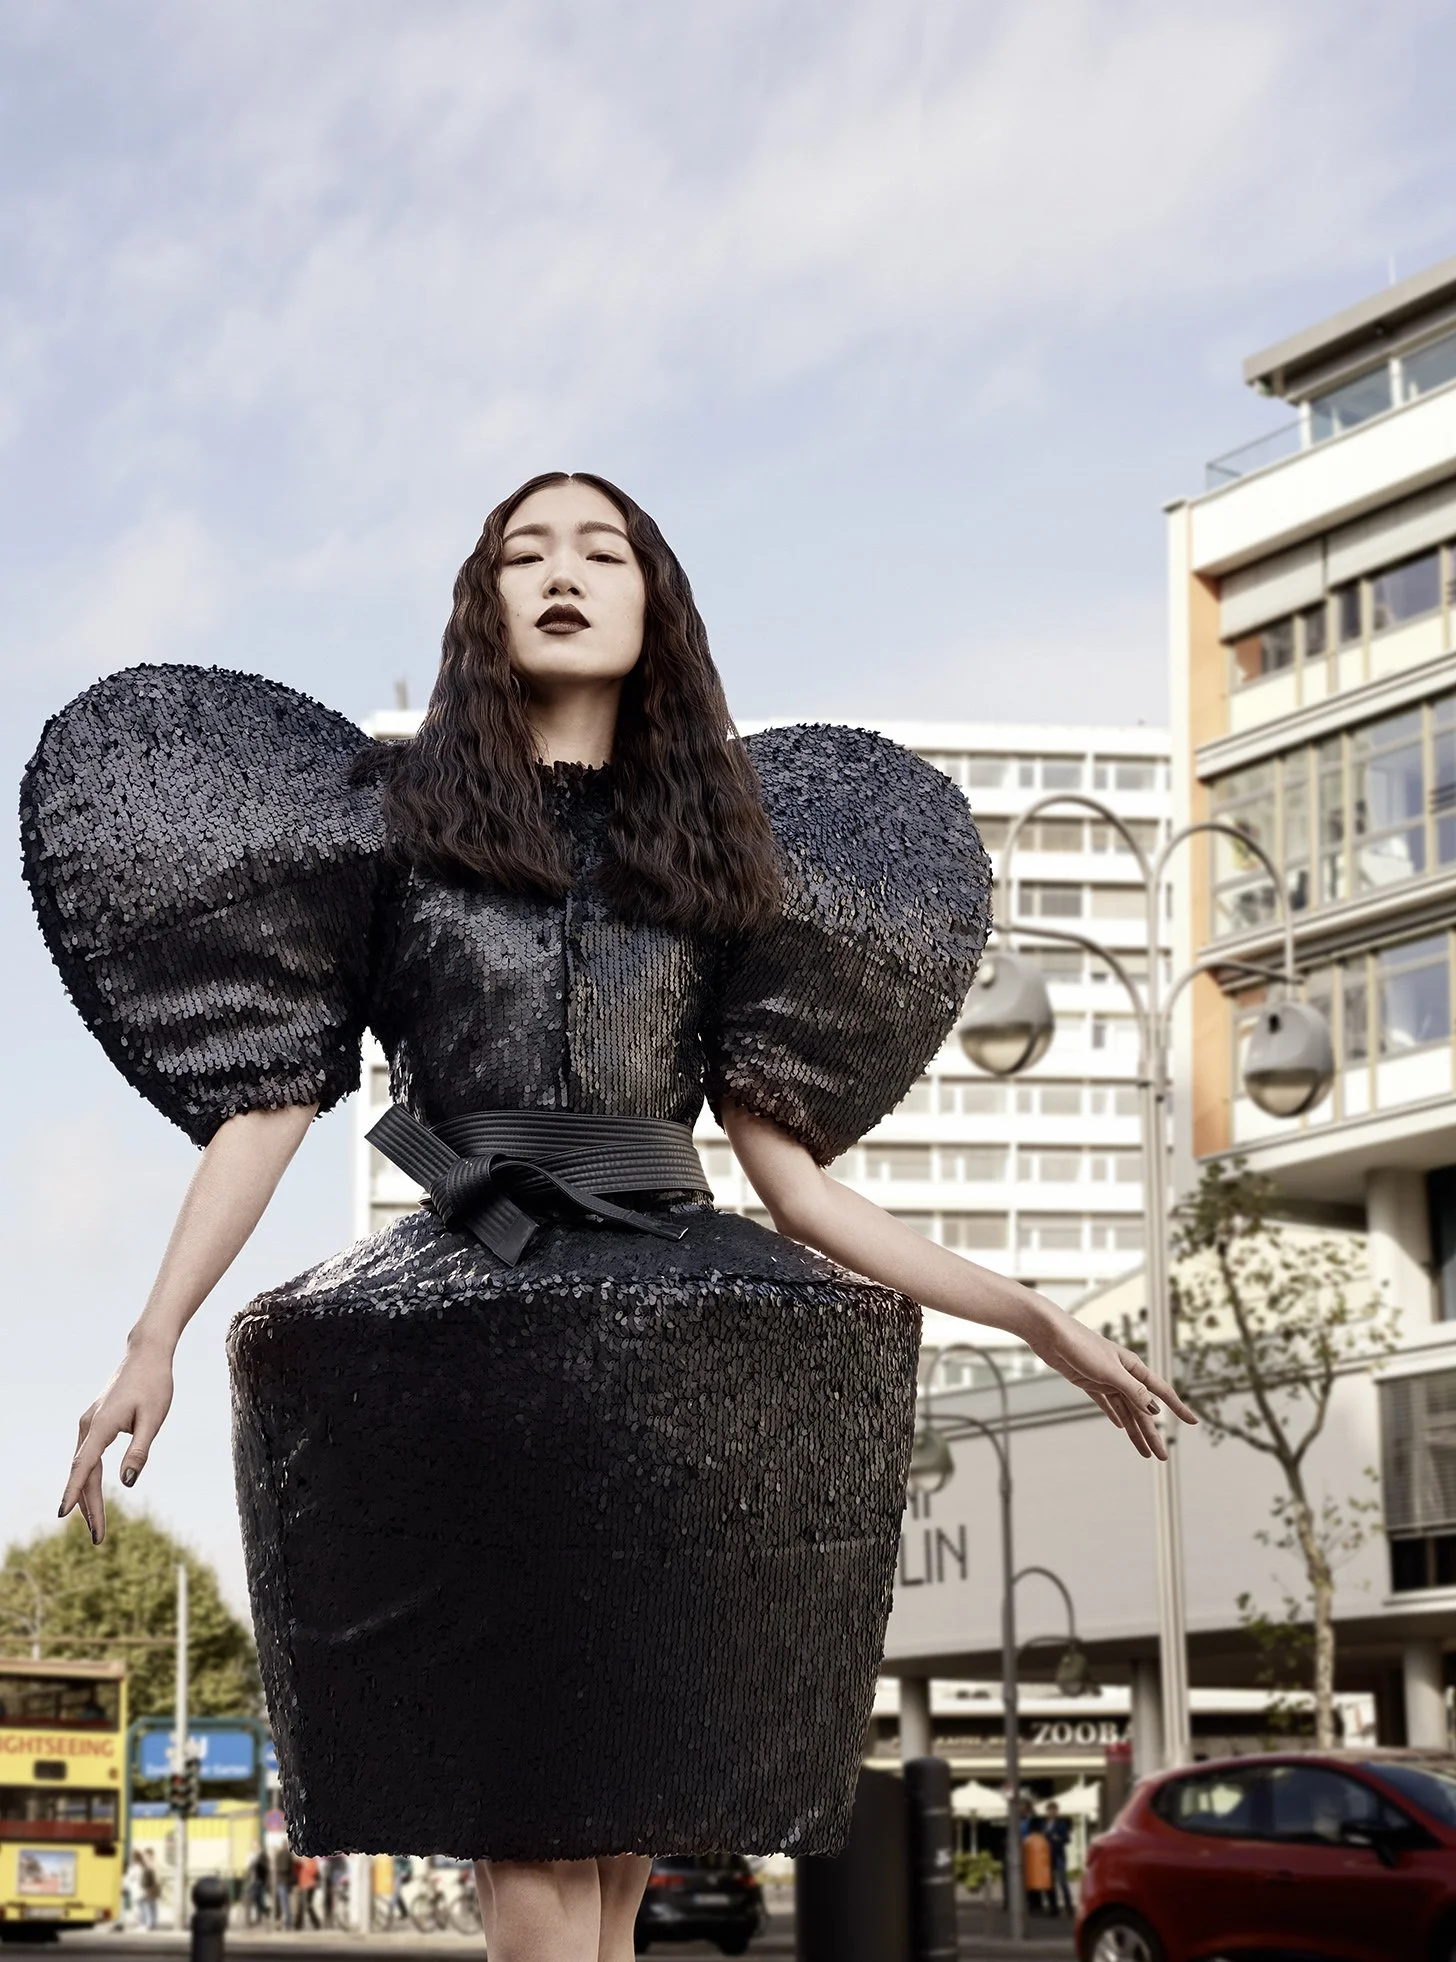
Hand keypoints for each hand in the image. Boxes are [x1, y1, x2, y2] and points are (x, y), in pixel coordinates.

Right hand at [59, 1342, 173, 1543]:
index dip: (73, 1492)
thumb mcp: (154, 1419)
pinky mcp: (95, 1423)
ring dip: (88, 1496)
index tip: (61, 1515)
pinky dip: (89, 1478)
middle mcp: (88, 1426)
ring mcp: (89, 1424)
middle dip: (88, 1507)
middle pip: (83, 1473)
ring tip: (97, 1525)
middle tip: (99, 1537)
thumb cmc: (155, 1384)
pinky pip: (88, 1457)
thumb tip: (127, 1482)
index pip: (83, 1466)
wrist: (147, 1355)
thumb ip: (140, 1450)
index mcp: (101, 1426)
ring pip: (83, 1466)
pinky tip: (93, 1495)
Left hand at [1029, 1315, 1196, 1459]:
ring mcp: (1107, 1380)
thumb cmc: (1082, 1346)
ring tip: (1144, 1453)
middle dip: (1153, 1434)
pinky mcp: (1090, 1383)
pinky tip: (1121, 1427)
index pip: (1161, 1393)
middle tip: (1162, 1457)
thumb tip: (1155, 1410)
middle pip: (1143, 1410)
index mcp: (1133, 1368)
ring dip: (1135, 1432)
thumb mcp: (1110, 1371)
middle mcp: (1123, 1375)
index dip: (1178, 1408)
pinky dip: (1114, 1416)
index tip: (1193, 1422)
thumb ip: (1133, 1391)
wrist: (1051, 1335)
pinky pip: (1107, 1404)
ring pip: (1126, 1411)